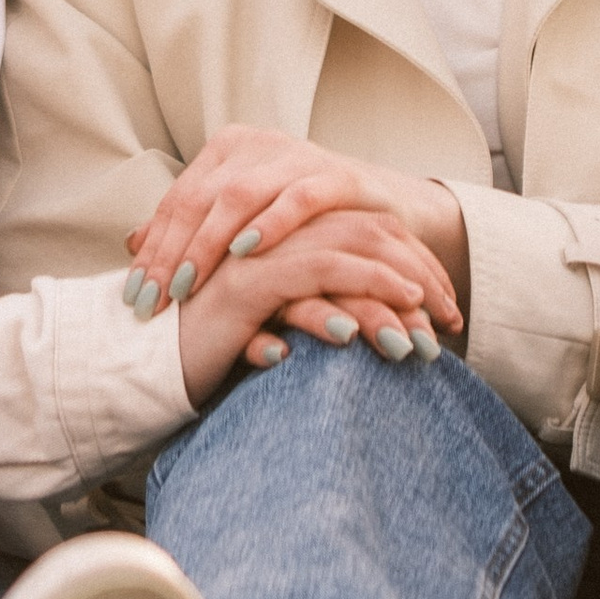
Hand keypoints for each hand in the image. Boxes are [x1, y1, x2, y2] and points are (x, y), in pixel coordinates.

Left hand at [129, 126, 469, 326]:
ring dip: (208, 245)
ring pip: (239, 196)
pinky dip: (270, 225)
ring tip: (187, 287)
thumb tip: (131, 242)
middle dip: (172, 254)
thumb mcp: (242, 227)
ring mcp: (298, 155)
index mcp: (229, 150)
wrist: (385, 215)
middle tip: (154, 301)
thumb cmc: (305, 227)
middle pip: (200, 199)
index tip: (135, 297)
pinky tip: (246, 254)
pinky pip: (298, 198)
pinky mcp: (338, 175)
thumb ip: (192, 229)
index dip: (154, 248)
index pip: (178, 200)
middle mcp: (258, 144)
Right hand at [173, 206, 464, 404]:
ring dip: (401, 293)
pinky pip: (320, 272)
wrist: (146, 366)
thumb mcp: (273, 332)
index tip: (444, 309)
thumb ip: (311, 318)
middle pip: (371, 234)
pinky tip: (393, 320)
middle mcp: (278, 236)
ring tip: (432, 337)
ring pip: (354, 250)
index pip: (365, 232)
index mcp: (287, 240)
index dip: (412, 267)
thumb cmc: (208, 354)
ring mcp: (262, 253)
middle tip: (453, 323)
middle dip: (421, 278)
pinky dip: (362, 291)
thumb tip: (365, 334)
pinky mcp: (249, 280)